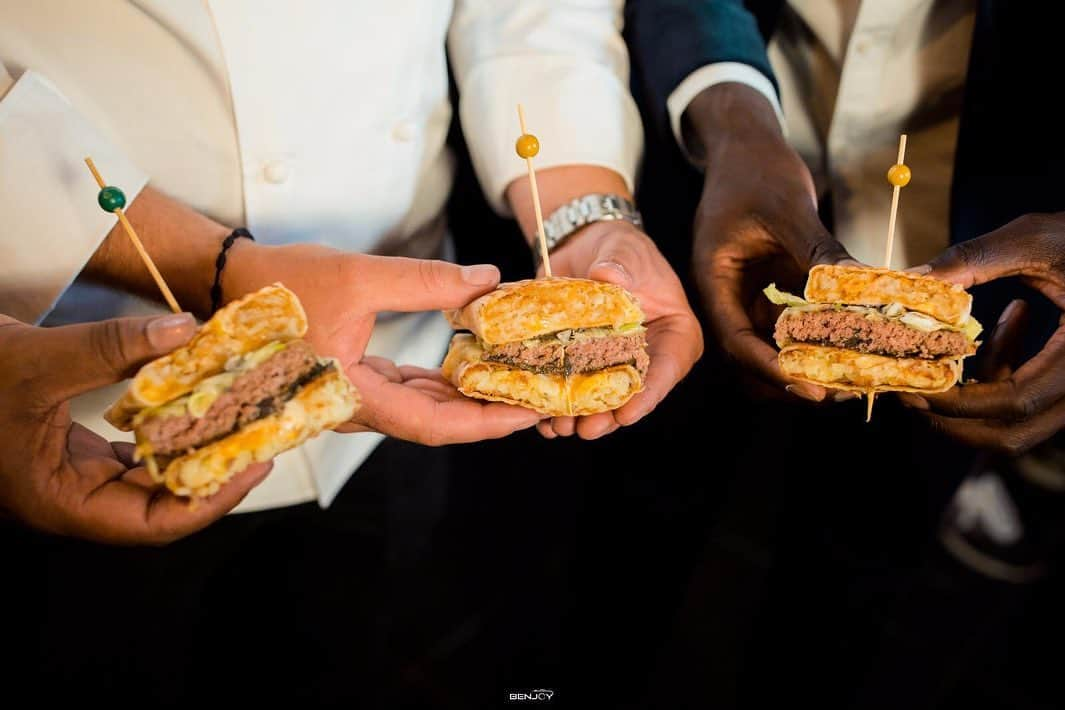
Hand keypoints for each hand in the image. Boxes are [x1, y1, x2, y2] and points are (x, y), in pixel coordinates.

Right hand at [0, 313, 270, 543]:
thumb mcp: (32, 360)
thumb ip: (109, 348)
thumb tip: (187, 331)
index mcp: (58, 502)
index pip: (153, 523)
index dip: (211, 500)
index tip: (256, 463)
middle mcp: (72, 496)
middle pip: (163, 498)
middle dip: (216, 466)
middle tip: (263, 428)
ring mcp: (73, 472)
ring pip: (152, 471)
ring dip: (196, 443)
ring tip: (242, 411)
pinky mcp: (74, 446)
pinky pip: (135, 445)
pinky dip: (168, 424)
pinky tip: (196, 398)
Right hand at [226, 242, 542, 444]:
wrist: (230, 283)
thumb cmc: (282, 284)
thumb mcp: (357, 276)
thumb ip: (425, 281)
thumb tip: (487, 280)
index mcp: (351, 396)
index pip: (430, 425)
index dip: (482, 424)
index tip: (525, 415)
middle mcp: (352, 409)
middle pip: (431, 424)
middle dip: (484, 415)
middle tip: (533, 399)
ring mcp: (351, 398)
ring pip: (419, 411)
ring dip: (463, 400)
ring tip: (508, 383)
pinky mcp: (351, 382)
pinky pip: (403, 393)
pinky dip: (436, 385)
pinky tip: (463, 370)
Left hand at [535, 220, 702, 439]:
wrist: (584, 245)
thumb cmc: (618, 246)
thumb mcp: (624, 250)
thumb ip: (621, 264)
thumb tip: (610, 276)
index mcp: (674, 333)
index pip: (667, 369)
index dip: (648, 395)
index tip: (627, 413)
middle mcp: (647, 356)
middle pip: (633, 395)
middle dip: (609, 416)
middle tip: (588, 429)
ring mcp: (615, 364)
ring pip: (602, 401)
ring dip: (581, 417)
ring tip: (560, 426)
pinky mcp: (585, 365)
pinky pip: (574, 392)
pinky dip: (558, 406)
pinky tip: (542, 418)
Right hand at [687, 83, 854, 403]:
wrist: (746, 145)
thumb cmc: (755, 170)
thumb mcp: (789, 208)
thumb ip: (819, 251)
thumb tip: (861, 289)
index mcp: (714, 280)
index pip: (735, 339)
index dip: (770, 367)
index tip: (809, 385)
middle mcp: (727, 295)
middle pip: (751, 354)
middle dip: (790, 376)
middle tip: (837, 389)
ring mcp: (748, 294)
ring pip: (772, 344)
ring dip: (805, 361)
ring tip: (849, 373)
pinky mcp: (771, 288)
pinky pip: (791, 322)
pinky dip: (817, 334)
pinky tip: (851, 341)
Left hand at [898, 214, 1064, 454]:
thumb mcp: (1036, 238)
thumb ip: (973, 260)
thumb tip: (911, 280)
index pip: (1016, 402)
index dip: (958, 404)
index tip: (913, 390)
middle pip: (1013, 435)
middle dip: (956, 421)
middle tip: (914, 395)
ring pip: (1020, 424)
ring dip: (978, 396)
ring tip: (954, 350)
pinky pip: (1033, 396)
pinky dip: (1007, 369)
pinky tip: (1015, 318)